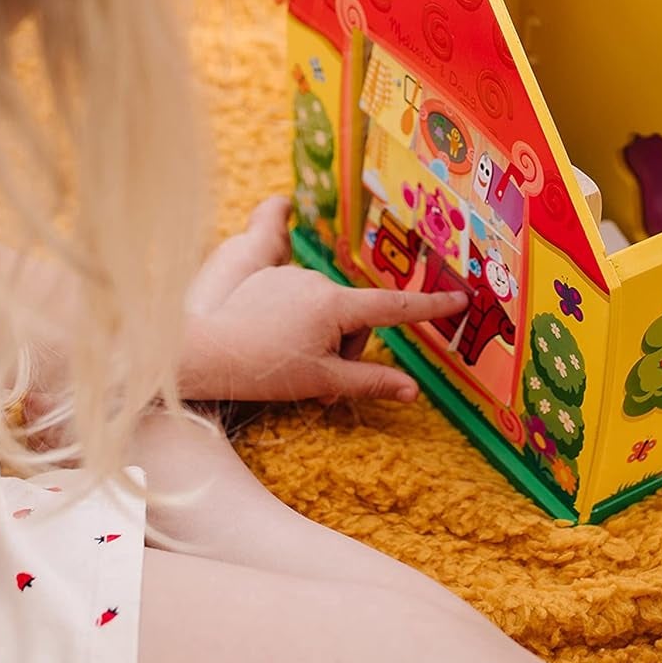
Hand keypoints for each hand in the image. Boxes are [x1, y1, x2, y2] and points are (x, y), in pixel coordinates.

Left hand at [183, 198, 466, 403]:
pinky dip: (295, 311)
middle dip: (346, 344)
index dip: (431, 305)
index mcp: (336, 306)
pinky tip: (275, 313)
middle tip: (321, 378)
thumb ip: (370, 381)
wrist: (200, 352)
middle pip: (353, 316)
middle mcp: (317, 281)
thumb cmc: (261, 372)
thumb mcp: (322, 382)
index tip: (460, 299)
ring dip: (318, 331)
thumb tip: (414, 391)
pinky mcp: (264, 271)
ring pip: (325, 306)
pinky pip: (298, 289)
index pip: (394, 306)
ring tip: (290, 360)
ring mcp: (290, 274)